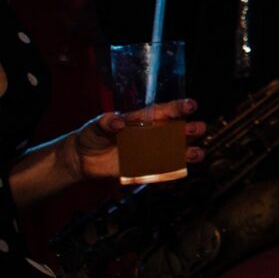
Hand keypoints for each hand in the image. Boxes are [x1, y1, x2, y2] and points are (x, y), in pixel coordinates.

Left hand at [65, 99, 206, 181]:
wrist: (83, 159)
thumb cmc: (92, 135)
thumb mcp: (96, 124)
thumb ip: (106, 121)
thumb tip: (117, 122)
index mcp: (147, 118)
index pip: (168, 110)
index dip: (181, 107)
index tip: (190, 105)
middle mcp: (156, 134)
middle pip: (181, 130)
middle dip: (192, 129)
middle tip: (193, 129)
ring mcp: (154, 152)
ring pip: (179, 151)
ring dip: (190, 152)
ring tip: (195, 154)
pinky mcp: (148, 169)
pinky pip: (165, 171)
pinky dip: (174, 171)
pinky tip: (180, 171)